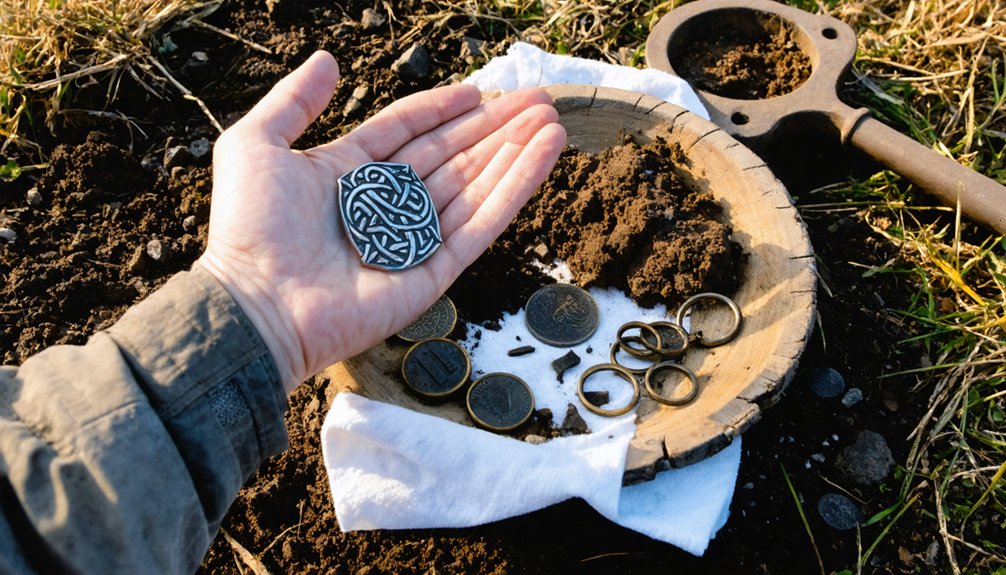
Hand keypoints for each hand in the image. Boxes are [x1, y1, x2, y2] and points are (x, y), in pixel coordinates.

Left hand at [198, 51, 565, 392]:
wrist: (258, 304)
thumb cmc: (249, 226)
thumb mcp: (255, 144)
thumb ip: (293, 101)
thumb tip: (327, 58)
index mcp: (348, 174)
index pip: (407, 132)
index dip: (443, 109)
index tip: (478, 91)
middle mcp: (385, 205)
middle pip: (451, 155)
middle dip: (494, 127)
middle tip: (536, 100)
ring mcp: (412, 239)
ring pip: (474, 185)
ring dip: (514, 153)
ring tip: (550, 123)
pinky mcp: (433, 271)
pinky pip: (480, 224)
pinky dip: (513, 189)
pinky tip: (540, 156)